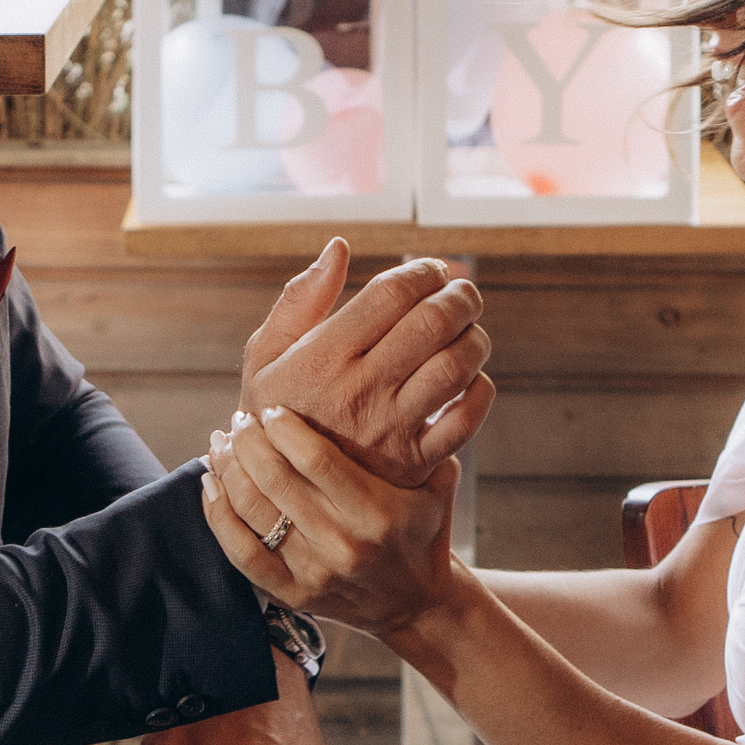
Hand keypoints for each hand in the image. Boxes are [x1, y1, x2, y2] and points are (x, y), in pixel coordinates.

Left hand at [203, 407, 466, 639]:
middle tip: (238, 420)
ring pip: (253, 513)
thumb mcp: (439, 483)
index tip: (271, 410)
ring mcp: (315, 574)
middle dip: (249, 443)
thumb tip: (401, 379)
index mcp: (377, 514)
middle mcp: (343, 545)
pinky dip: (218, 517)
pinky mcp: (293, 595)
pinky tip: (210, 485)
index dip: (285, 429)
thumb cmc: (424, 529)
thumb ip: (427, 436)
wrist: (418, 604)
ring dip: (228, 472)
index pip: (316, 460)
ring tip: (220, 444)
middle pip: (276, 482)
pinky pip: (240, 554)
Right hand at [235, 241, 494, 489]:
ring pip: (456, 368)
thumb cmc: (272, 413)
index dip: (422, 272)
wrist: (277, 495)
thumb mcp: (265, 356)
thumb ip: (300, 300)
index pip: (391, 294)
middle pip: (432, 324)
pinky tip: (470, 378)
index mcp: (323, 358)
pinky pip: (465, 420)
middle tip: (462, 292)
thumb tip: (339, 249)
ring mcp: (390, 430)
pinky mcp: (413, 464)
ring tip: (470, 330)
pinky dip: (479, 391)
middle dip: (459, 296)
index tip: (431, 270)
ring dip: (475, 338)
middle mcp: (360, 391)